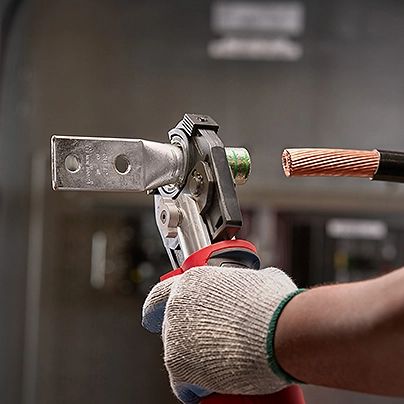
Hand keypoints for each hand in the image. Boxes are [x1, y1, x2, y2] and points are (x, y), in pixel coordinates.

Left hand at [142, 266, 302, 402]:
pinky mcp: (181, 369)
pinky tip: (216, 382)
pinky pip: (184, 384)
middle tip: (211, 343)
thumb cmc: (274, 304)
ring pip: (177, 357)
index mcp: (190, 283)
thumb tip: (255, 285)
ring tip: (225, 360)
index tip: (152, 318)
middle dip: (187, 338)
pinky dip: (198, 387)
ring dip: (196, 362)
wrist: (281, 331)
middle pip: (170, 329)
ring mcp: (176, 339)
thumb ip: (244, 282)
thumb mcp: (258, 279)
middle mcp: (176, 308)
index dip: (156, 309)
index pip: (159, 296)